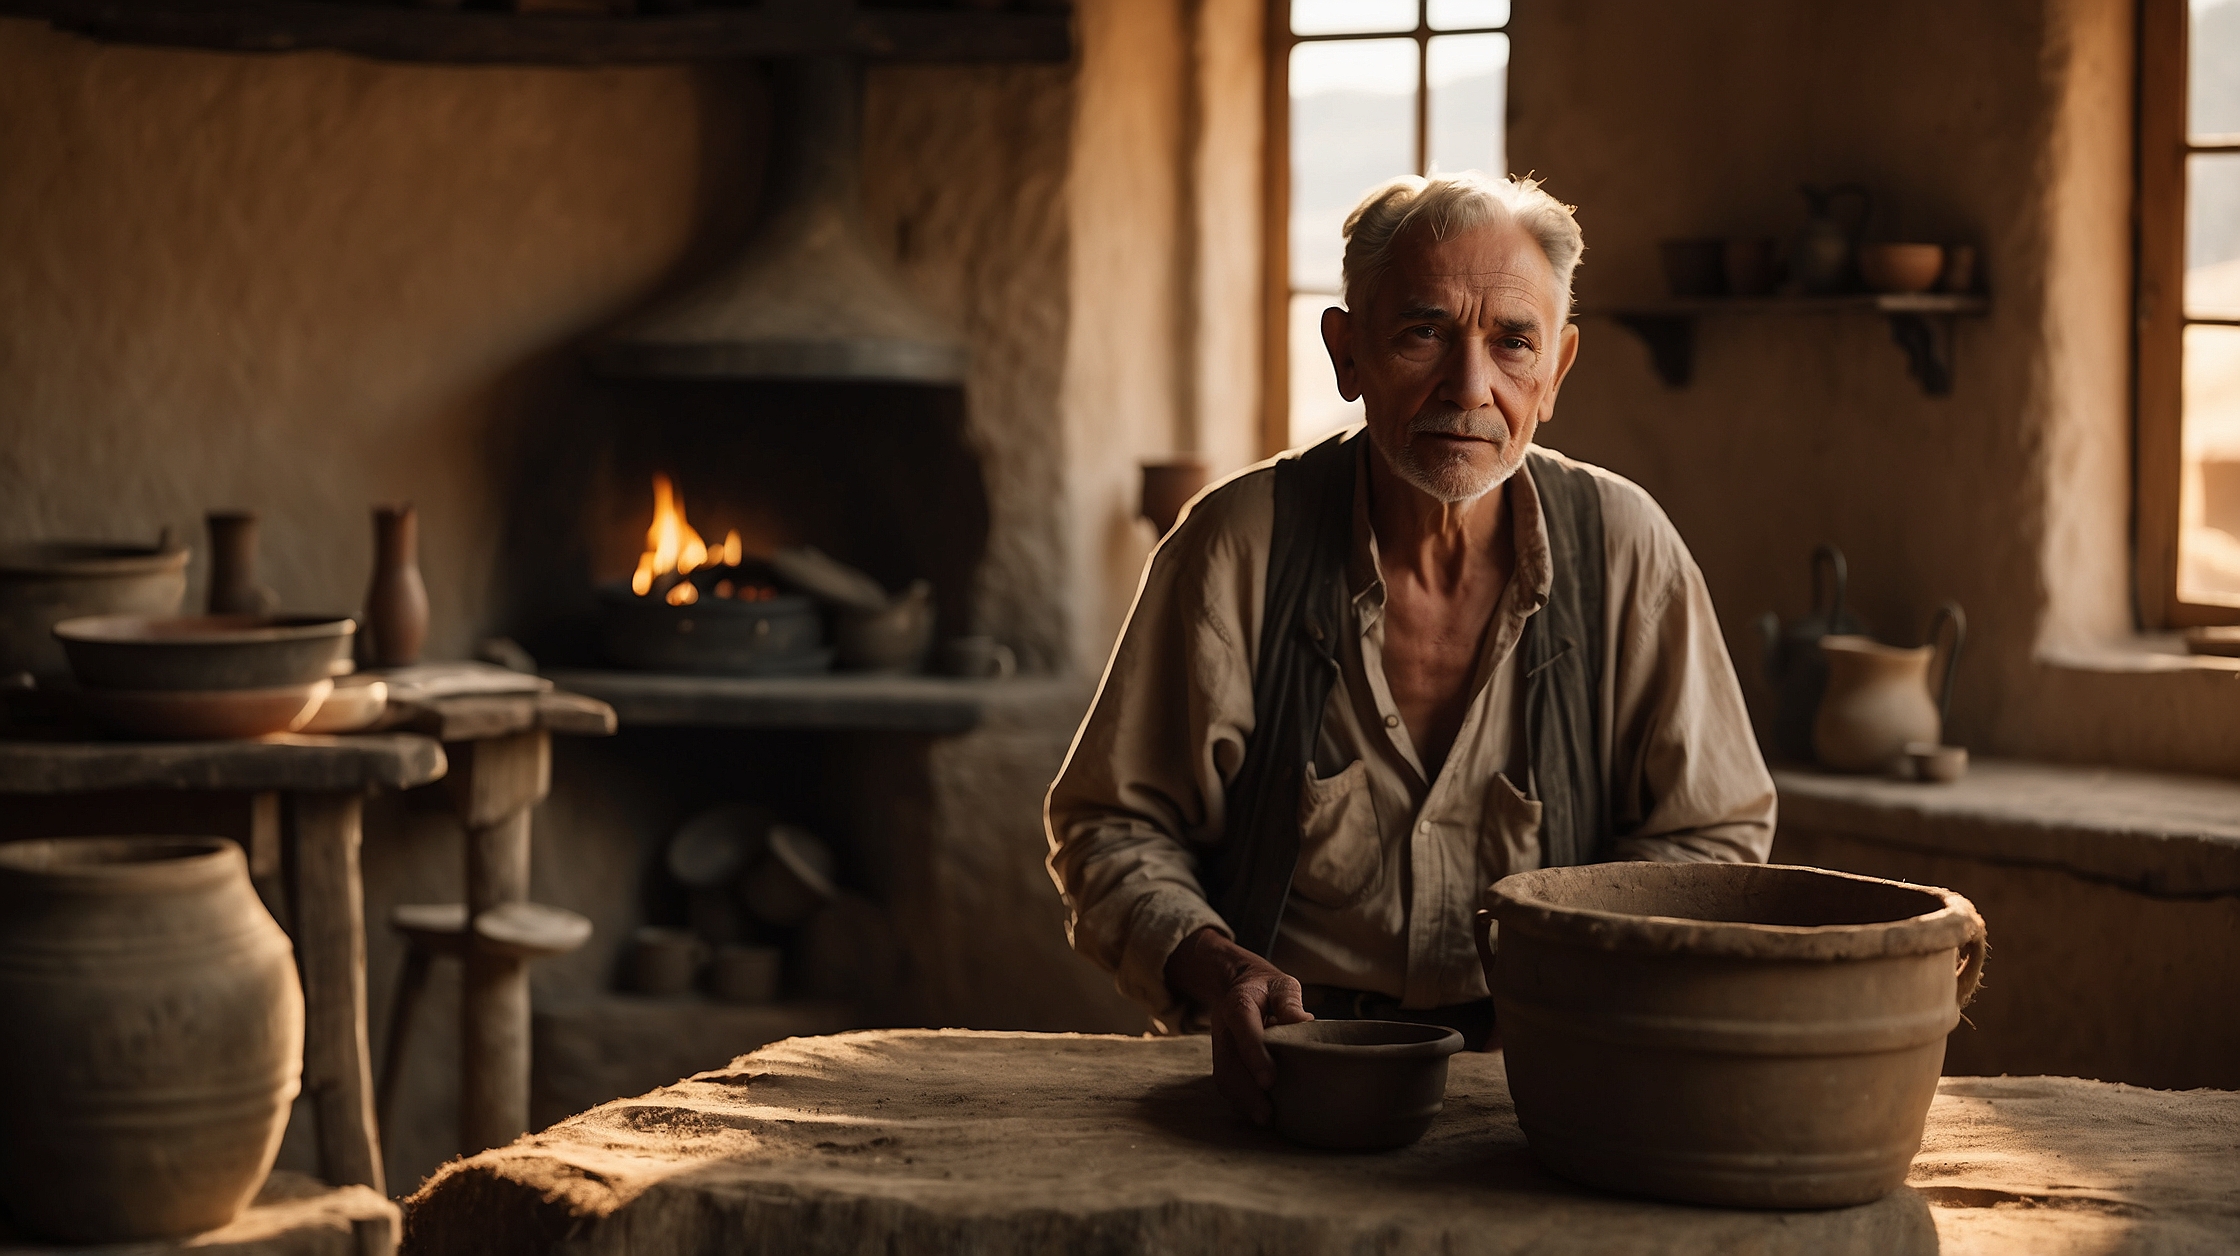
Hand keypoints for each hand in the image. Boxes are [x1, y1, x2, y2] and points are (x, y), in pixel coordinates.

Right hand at [1164, 926, 1311, 1124]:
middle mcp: (1225, 1028)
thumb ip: (1289, 1001)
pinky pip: (1226, 1083)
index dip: (1254, 1054)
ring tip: (1266, 1120)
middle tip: (1267, 1114)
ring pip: (1224, 1076)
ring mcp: (1221, 1046)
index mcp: (1239, 1004)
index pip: (1243, 1028)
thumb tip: (1304, 1023)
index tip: (1269, 1080)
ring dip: (1242, 1101)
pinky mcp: (1223, 1060)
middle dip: (1246, 1091)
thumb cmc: (1267, 987)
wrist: (1237, 985)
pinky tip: (1258, 1115)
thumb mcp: (1282, 984)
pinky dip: (1240, 1101)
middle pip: (1229, 1062)